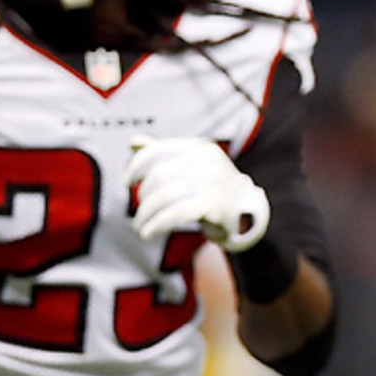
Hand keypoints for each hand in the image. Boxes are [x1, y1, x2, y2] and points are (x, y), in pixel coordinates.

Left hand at [126, 135, 269, 251]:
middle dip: (143, 197)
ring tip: (140, 227)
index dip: (137, 166)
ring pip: (164, 196)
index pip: (158, 150)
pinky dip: (157, 224)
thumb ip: (165, 153)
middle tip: (140, 213)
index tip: (127, 182)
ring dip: (146, 214)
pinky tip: (148, 233)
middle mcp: (206, 161)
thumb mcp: (193, 166)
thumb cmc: (213, 187)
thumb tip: (133, 142)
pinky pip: (175, 213)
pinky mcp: (213, 205)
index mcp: (199, 148)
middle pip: (159, 175)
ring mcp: (212, 182)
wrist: (248, 211)